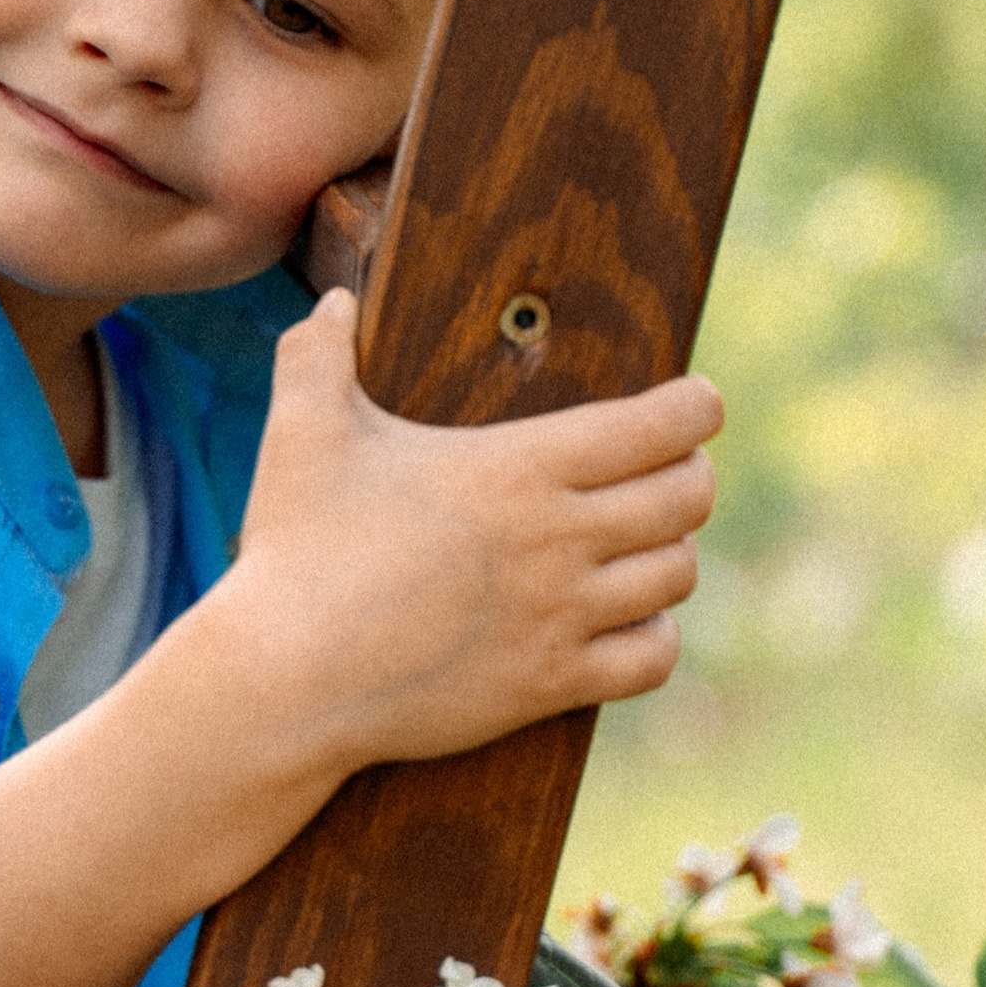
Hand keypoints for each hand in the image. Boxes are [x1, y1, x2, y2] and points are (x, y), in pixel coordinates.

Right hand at [216, 287, 720, 778]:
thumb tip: (334, 303)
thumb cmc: (296, 550)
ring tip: (644, 541)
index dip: (696, 407)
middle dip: (690, 473)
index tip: (697, 401)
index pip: (660, 426)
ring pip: (677, 574)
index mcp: (518, 468)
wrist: (289, 678)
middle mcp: (557, 538)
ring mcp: (560, 616)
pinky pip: (653, 658)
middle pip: (688, 496)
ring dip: (669, 552)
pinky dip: (655, 635)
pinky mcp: (551, 683)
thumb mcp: (302, 436)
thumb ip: (317, 356)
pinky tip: (628, 620)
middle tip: (670, 468)